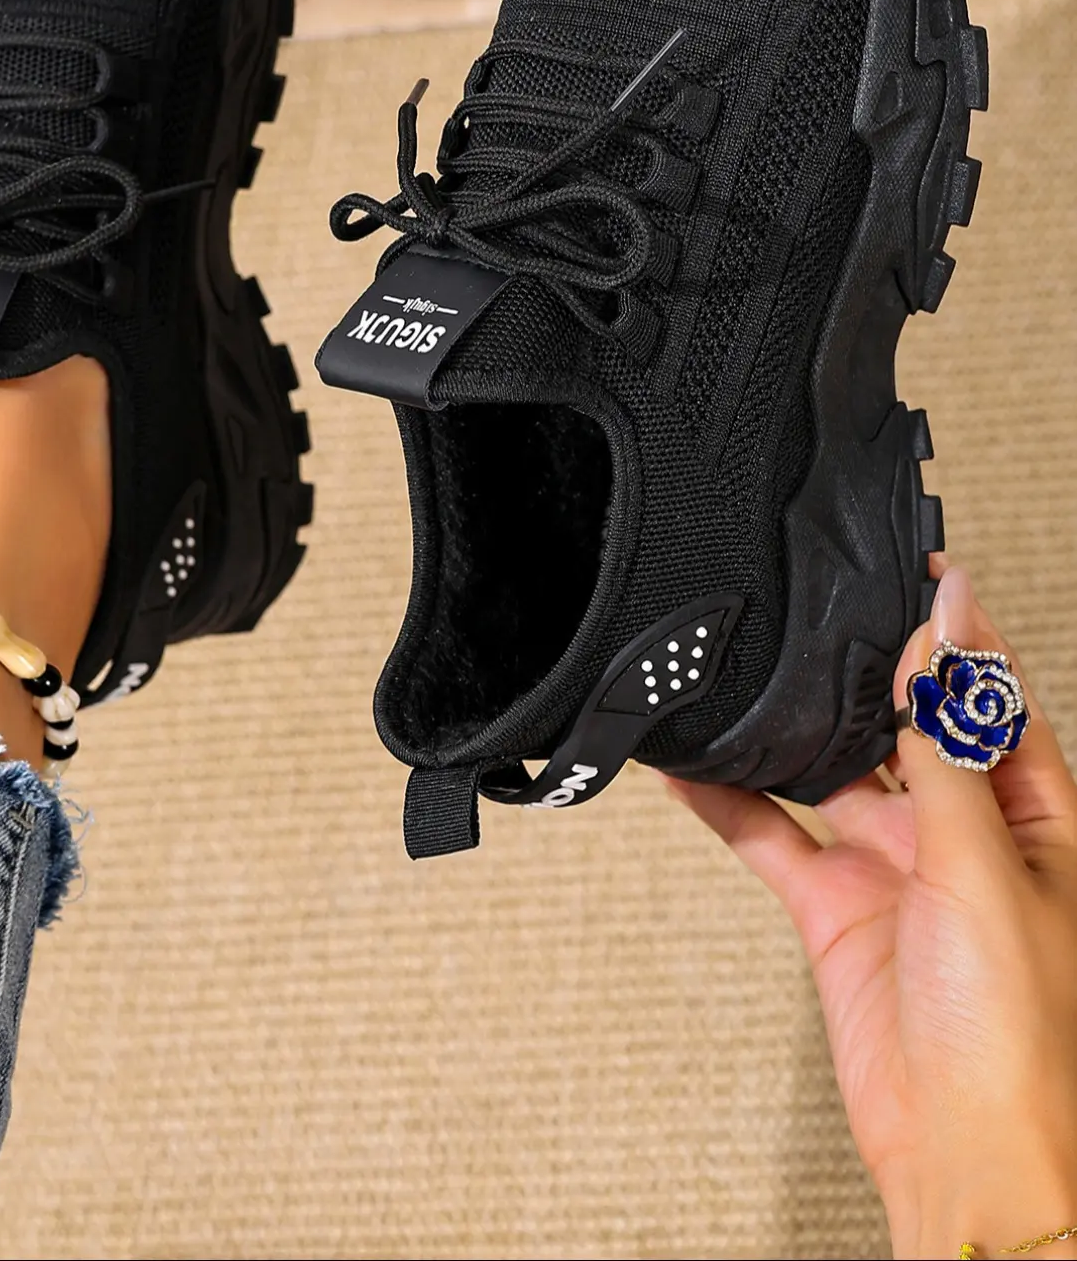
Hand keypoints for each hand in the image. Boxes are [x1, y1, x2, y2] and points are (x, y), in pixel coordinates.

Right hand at [670, 563, 1076, 1257]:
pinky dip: (728, 802)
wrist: (967, 1157)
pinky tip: (689, 767)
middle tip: (815, 605)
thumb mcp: (985, 866)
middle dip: (865, 670)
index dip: (957, 632)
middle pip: (907, 724)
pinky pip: (773, 837)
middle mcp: (965, 834)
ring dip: (790, 730)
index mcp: (1032, 813)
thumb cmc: (1021, 1036)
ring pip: (833, 772)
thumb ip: (947, 748)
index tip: (914, 564)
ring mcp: (898, 870)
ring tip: (746, 670)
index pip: (992, 697)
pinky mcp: (838, 910)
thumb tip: (944, 638)